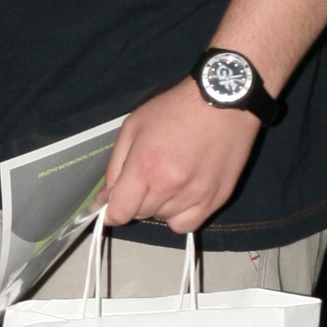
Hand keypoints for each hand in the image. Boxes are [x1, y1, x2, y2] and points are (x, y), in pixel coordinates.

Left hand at [103, 78, 260, 234]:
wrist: (223, 101)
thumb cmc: (175, 109)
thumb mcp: (133, 127)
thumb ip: (115, 166)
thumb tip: (104, 198)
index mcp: (145, 167)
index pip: (120, 212)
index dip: (112, 210)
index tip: (114, 204)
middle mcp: (169, 186)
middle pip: (140, 214)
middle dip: (136, 200)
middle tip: (147, 176)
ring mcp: (195, 196)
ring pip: (163, 218)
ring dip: (159, 205)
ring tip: (169, 178)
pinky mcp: (216, 200)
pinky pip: (188, 225)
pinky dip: (180, 215)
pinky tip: (182, 196)